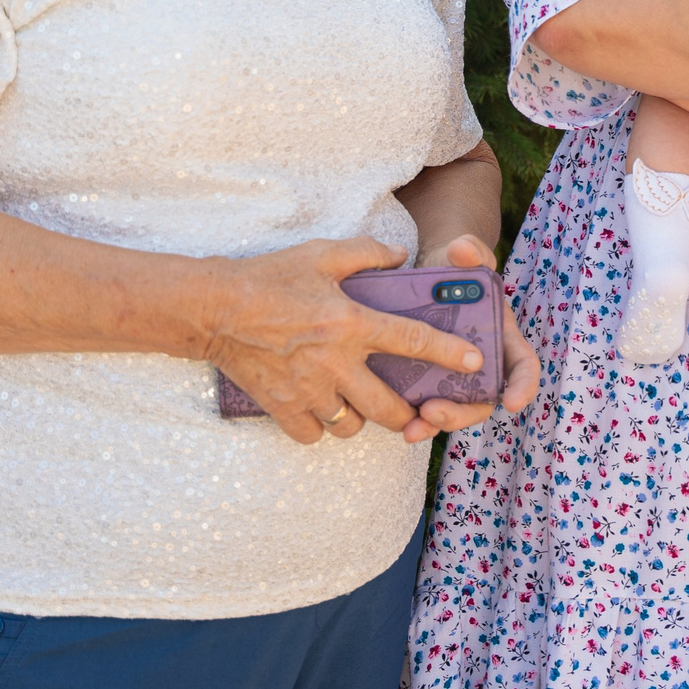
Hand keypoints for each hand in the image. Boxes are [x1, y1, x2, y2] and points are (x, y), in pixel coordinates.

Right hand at [201, 236, 486, 446]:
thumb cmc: (270, 277)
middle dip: (407, 412)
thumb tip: (401, 256)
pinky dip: (321, 428)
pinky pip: (314, 435)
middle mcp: (334, 362)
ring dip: (361, 419)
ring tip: (358, 403)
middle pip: (387, 407)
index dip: (447, 353)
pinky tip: (321, 409)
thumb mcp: (322, 254)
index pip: (411, 340)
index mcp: (350, 323)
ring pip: (351, 426)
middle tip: (410, 405)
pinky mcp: (281, 407)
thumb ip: (368, 253)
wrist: (213, 309)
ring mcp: (306, 390)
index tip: (475, 362)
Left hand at [403, 233, 540, 441]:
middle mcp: (482, 362)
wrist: (427, 274)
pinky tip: (397, 425)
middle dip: (462, 413)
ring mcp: (454, 375)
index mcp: (502, 336)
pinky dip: (414, 418)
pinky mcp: (427, 379)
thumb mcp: (464, 255)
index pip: (523, 366)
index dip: (523, 386)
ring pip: (453, 409)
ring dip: (434, 423)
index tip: (513, 402)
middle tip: (434, 412)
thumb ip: (471, 250)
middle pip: (483, 399)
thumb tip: (462, 248)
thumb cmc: (455, 266)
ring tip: (411, 428)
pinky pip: (425, 406)